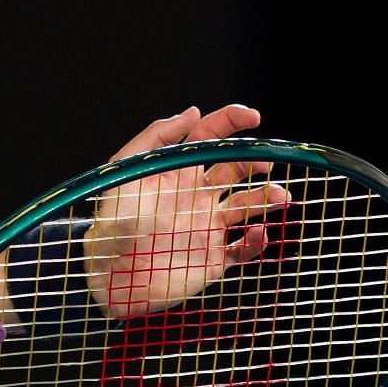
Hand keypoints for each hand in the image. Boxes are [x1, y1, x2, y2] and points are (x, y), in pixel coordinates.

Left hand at [84, 105, 289, 317]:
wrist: (107, 273)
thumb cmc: (111, 220)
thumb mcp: (125, 170)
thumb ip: (156, 138)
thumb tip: (192, 112)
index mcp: (176, 171)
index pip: (208, 137)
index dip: (231, 122)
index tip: (253, 116)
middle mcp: (196, 195)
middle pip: (235, 168)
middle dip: (253, 160)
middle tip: (263, 162)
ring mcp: (207, 226)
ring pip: (247, 206)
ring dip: (266, 198)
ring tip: (280, 196)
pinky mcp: (213, 258)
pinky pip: (244, 248)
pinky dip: (257, 241)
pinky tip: (259, 233)